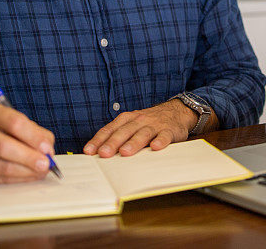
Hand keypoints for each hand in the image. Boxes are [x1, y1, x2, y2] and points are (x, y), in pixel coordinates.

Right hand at [0, 102, 55, 182]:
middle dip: (28, 158)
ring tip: (40, 172)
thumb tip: (48, 151)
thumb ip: (34, 132)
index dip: (33, 137)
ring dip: (25, 172)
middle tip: (45, 164)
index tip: (47, 148)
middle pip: (3, 147)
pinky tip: (28, 176)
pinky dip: (17, 179)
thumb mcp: (15, 120)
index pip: (14, 123)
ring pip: (0, 166)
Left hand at [83, 100, 197, 157]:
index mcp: (126, 119)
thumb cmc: (148, 122)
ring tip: (125, 152)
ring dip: (133, 143)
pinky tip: (155, 147)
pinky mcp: (169, 130)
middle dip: (113, 142)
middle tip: (104, 153)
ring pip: (142, 134)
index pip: (109, 129)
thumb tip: (97, 153)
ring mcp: (154, 125)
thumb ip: (117, 136)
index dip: (99, 140)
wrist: (176, 111)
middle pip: (124, 131)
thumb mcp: (131, 124)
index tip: (89, 151)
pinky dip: (160, 141)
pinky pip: (164, 136)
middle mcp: (139, 120)